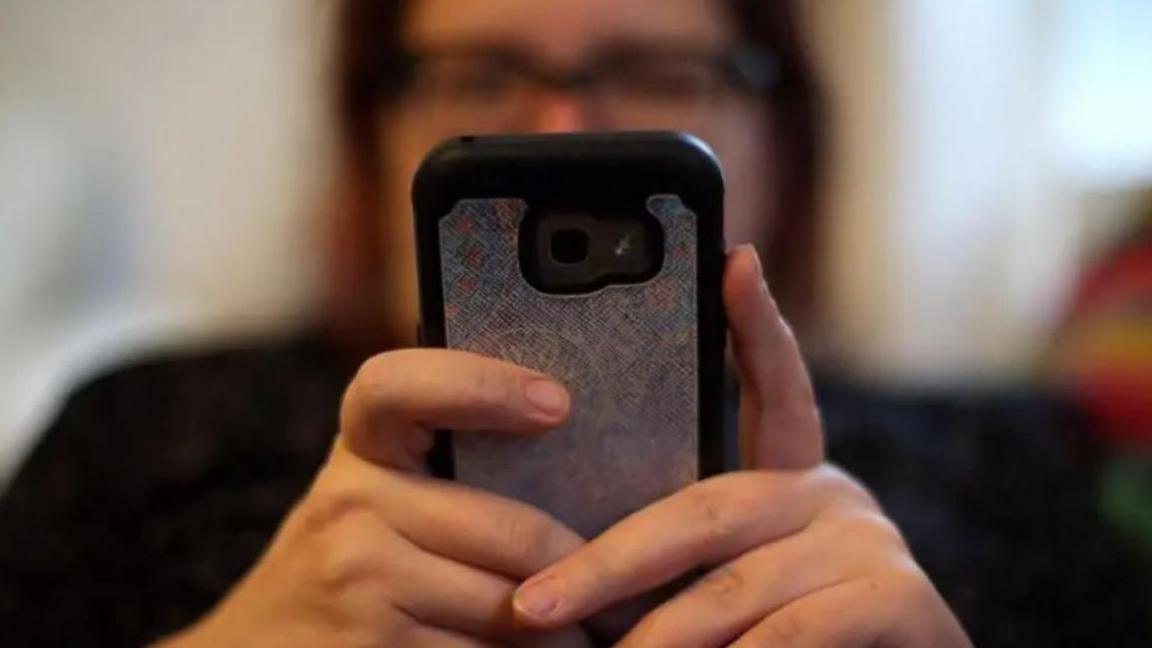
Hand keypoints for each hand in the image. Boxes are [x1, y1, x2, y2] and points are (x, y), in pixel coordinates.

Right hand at [159, 350, 591, 647]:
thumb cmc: (343, 562)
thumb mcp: (372, 494)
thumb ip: (443, 467)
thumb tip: (570, 442)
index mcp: (360, 449)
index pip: (404, 385)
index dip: (482, 383)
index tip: (558, 403)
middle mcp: (351, 505)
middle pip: (515, 532)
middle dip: (587, 570)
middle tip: (635, 583)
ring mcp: (358, 581)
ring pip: (515, 607)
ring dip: (571, 629)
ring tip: (602, 628)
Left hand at [510, 245, 971, 646]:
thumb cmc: (795, 645)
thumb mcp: (731, 586)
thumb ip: (680, 560)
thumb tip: (559, 571)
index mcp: (791, 479)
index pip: (773, 389)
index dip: (755, 326)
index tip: (736, 259)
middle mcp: (832, 495)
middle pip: (705, 509)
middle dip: (608, 565)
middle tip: (532, 606)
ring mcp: (869, 543)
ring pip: (736, 586)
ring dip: (660, 638)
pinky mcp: (899, 598)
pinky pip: (794, 634)